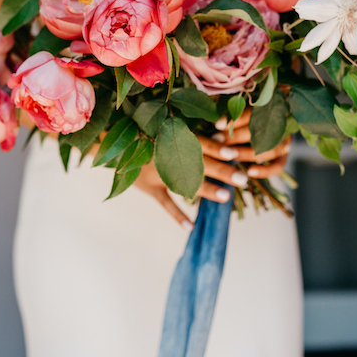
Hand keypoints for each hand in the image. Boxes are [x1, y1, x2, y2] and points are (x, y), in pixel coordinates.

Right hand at [133, 109, 291, 228]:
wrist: (114, 146)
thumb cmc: (145, 135)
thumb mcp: (163, 130)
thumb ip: (188, 135)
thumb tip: (223, 135)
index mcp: (171, 138)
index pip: (198, 144)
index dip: (216, 148)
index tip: (234, 153)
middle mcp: (165, 155)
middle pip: (197, 164)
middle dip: (221, 171)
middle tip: (242, 178)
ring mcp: (157, 173)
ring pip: (184, 183)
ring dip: (206, 190)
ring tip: (225, 197)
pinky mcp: (149, 188)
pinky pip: (165, 204)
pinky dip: (177, 215)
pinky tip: (191, 226)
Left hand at [197, 109, 291, 179]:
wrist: (263, 128)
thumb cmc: (240, 118)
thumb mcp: (237, 111)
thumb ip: (230, 114)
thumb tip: (214, 121)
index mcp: (269, 106)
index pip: (254, 111)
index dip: (236, 118)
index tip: (217, 125)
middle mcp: (280, 122)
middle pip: (262, 129)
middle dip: (236, 136)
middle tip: (217, 140)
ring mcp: (284, 139)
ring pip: (270, 148)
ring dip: (247, 152)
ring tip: (228, 155)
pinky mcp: (284, 155)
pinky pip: (278, 166)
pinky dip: (265, 170)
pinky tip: (250, 172)